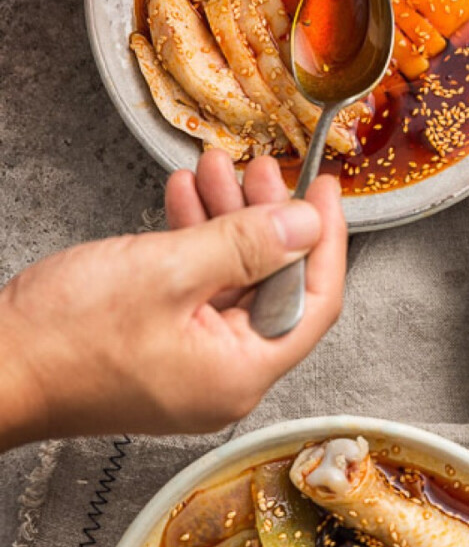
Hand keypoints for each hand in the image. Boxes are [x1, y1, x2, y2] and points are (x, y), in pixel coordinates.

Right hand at [0, 152, 347, 447]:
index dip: (326, 241)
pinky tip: (185, 201)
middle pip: (274, 290)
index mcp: (241, 373)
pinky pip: (198, 294)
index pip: (315, 304)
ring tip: (216, 169)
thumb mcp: (168, 273)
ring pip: (234, 285)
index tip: (325, 191)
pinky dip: (196, 245)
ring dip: (228, 223)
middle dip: (269, 220)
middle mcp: (225, 379)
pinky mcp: (161, 352)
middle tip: (262, 168)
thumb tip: (305, 227)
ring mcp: (192, 368)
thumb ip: (246, 247)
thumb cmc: (64, 340)